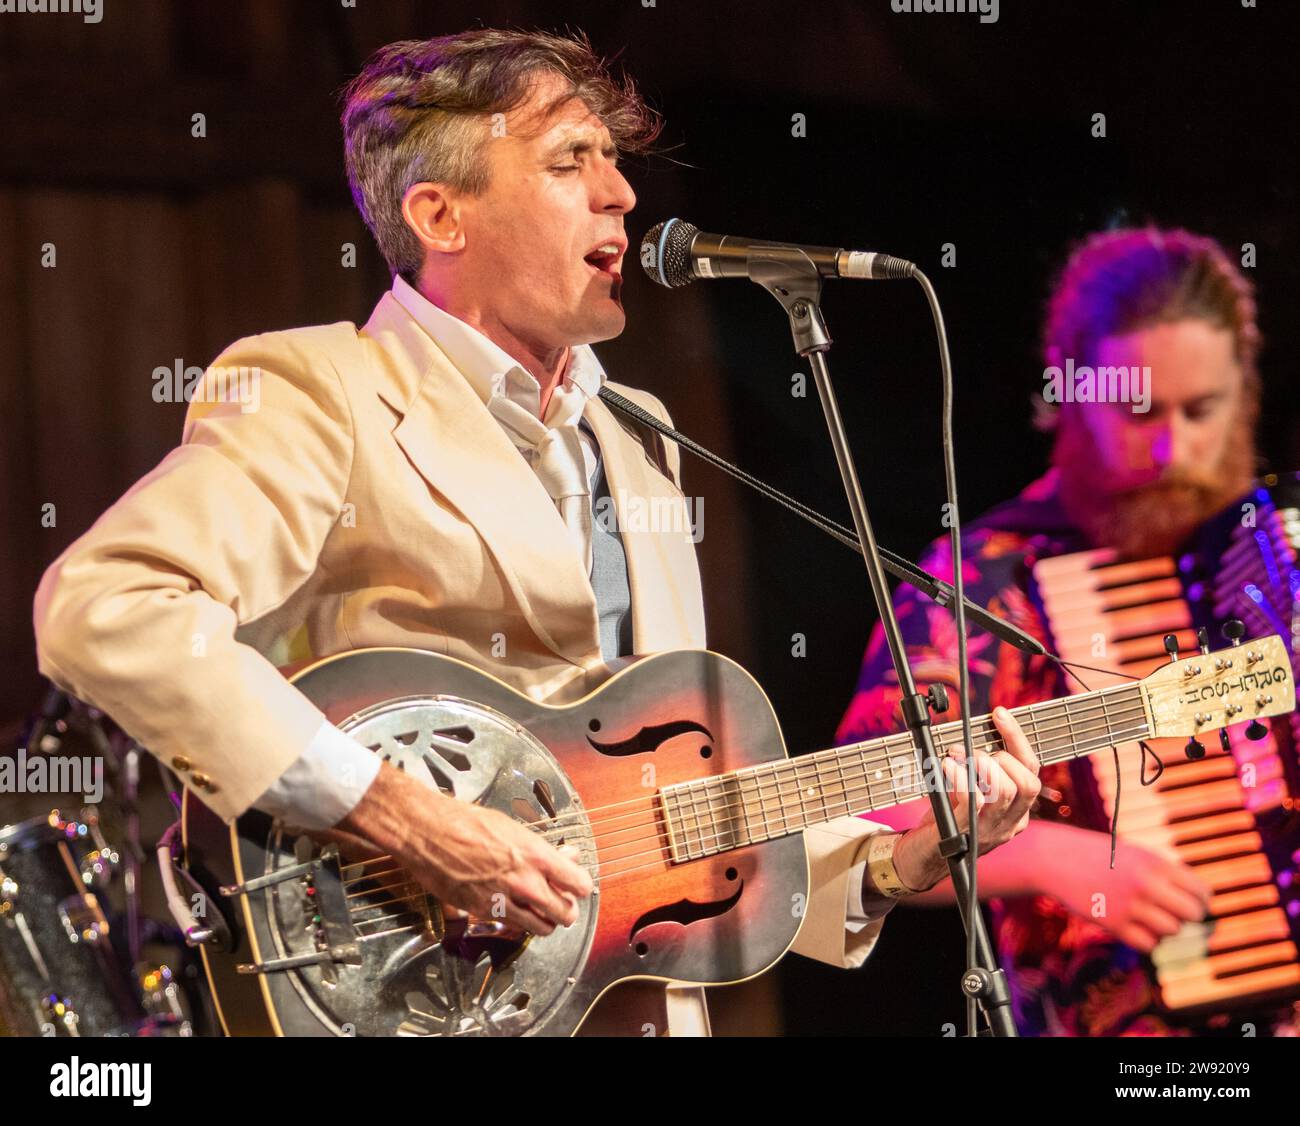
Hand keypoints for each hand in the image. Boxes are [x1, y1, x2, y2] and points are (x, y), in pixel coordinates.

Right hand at [338, 763, 593, 935]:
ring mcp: (503, 899)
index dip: (580, 886)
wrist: (428, 831)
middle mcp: (524, 881)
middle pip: (565, 913)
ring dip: (546, 922)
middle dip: (567, 909)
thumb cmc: (467, 821)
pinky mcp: (482, 912)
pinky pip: (512, 927)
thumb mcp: (513, 826)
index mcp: (536, 854)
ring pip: (542, 928)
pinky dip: (518, 923)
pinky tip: (514, 910)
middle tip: (562, 902)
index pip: (578, 883)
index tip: (577, 885)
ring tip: (541, 912)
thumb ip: (542, 848)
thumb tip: (566, 856)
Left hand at [893, 707, 1041, 891]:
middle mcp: (1009, 824)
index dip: (1017, 738)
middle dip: (1002, 756)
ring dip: (980, 764)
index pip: (1031, 771)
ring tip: (956, 756)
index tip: (999, 714)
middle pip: (1028, 784)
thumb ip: (977, 770)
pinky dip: (960, 776)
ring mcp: (988, 831)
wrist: (919, 858)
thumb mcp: (968, 792)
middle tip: (973, 751)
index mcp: (1016, 813)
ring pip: (1005, 791)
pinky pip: (973, 801)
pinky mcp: (964, 833)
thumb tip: (971, 735)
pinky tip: (946, 766)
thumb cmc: (944, 819)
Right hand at [1046, 826, 1210, 951]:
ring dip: (1165, 928)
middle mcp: (1146, 884)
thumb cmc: (1099, 857)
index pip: (1200, 891)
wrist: (1056, 859)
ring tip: (1150, 919)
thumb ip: (1164, 875)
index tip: (1192, 903)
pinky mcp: (1114, 924)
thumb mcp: (1135, 855)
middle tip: (1173, 913)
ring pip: (1172, 930)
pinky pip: (1149, 944)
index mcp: (1155, 863)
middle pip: (1192, 914)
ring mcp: (1130, 905)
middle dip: (1186, 917)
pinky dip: (1148, 940)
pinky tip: (1136, 928)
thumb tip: (1195, 902)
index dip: (1201, 901)